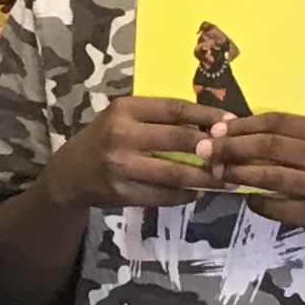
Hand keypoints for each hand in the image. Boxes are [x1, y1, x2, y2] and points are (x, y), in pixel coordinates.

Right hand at [39, 96, 222, 211]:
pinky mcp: (123, 193)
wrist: (70, 174)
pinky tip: (198, 192)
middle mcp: (123, 135)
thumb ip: (159, 118)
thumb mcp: (125, 117)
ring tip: (226, 180)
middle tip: (235, 155)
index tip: (232, 122)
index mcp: (126, 109)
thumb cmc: (106, 138)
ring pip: (175, 173)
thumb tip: (209, 126)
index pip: (175, 109)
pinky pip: (163, 195)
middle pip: (179, 140)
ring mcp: (122, 166)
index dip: (207, 116)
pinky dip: (185, 194)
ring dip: (205, 178)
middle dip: (212, 149)